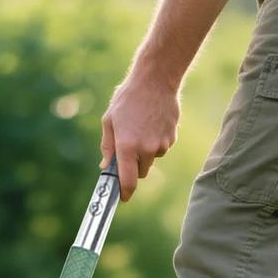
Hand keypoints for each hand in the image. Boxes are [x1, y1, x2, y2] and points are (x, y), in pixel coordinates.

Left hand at [100, 65, 179, 200]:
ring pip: (151, 160)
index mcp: (126, 146)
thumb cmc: (128, 99)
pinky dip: (156, 142)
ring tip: (141, 128)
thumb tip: (105, 166)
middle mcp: (145, 149)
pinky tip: (152, 124)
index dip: (125, 192)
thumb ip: (108, 147)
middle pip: (140, 172)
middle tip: (129, 147)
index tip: (123, 197)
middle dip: (134, 166)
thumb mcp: (109, 121)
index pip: (128, 180)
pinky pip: (162, 149)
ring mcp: (161, 145)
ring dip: (146, 152)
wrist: (155, 80)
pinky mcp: (171, 139)